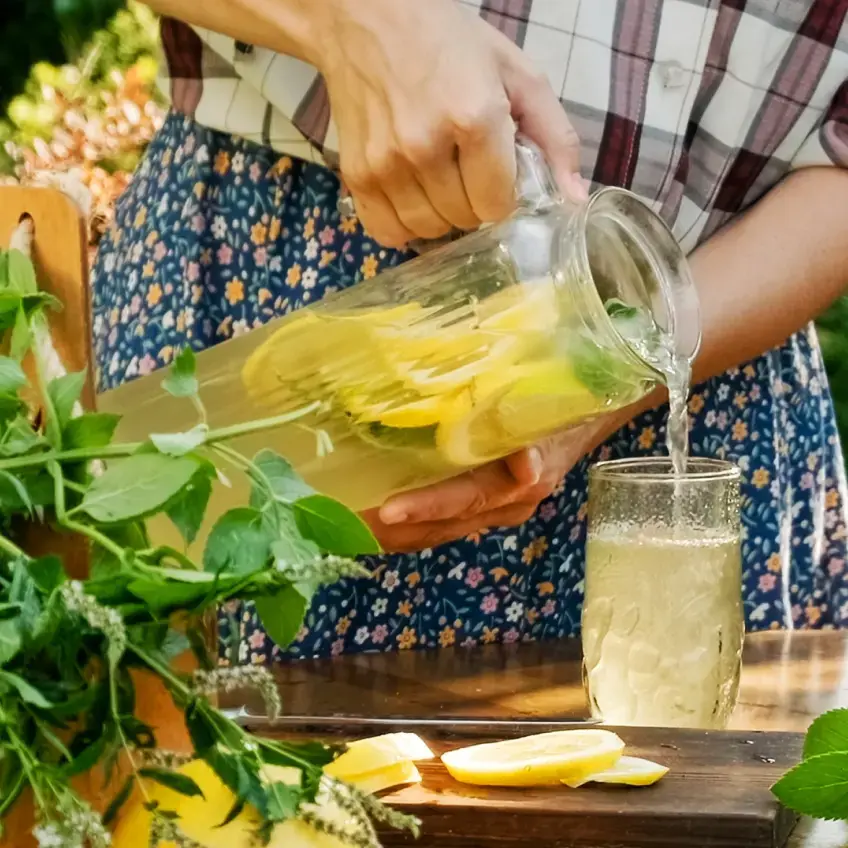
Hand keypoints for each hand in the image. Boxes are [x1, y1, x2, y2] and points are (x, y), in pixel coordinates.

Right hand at [321, 0, 584, 247]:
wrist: (367, 17)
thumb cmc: (449, 41)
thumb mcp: (516, 73)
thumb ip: (554, 137)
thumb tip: (575, 200)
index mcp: (474, 118)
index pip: (498, 204)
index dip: (502, 195)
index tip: (495, 173)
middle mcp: (426, 146)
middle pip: (463, 219)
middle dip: (472, 203)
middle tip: (465, 170)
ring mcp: (386, 164)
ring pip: (428, 230)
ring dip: (440, 216)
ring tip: (438, 181)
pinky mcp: (356, 175)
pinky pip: (387, 233)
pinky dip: (403, 227)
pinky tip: (411, 200)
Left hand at [363, 422, 606, 553]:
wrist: (581, 421)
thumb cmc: (561, 410)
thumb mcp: (553, 417)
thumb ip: (536, 442)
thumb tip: (525, 468)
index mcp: (516, 488)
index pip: (463, 500)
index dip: (425, 506)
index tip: (386, 510)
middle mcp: (501, 508)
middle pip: (440, 525)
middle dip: (392, 528)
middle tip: (343, 522)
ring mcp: (490, 512)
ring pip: (434, 529)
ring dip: (392, 530)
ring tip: (345, 523)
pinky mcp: (480, 507)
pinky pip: (438, 522)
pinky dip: (405, 521)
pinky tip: (372, 514)